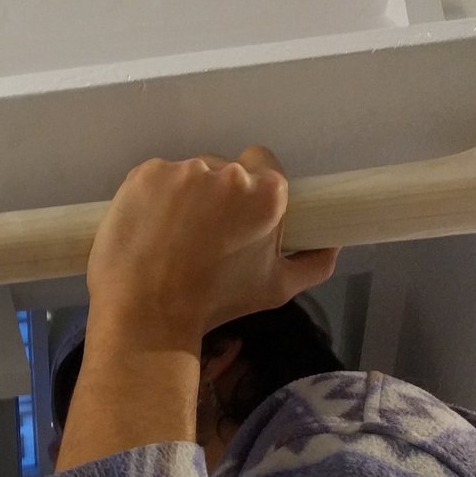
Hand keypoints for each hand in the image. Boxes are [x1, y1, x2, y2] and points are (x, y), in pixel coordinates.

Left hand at [86, 146, 338, 340]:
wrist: (145, 311)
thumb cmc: (213, 301)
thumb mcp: (275, 290)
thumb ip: (312, 265)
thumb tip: (331, 247)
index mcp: (266, 193)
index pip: (265, 165)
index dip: (252, 189)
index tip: (237, 215)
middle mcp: (227, 173)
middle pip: (226, 169)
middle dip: (217, 195)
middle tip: (202, 234)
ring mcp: (182, 170)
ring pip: (189, 174)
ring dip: (185, 195)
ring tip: (171, 235)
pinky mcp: (144, 174)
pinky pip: (156, 178)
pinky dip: (153, 197)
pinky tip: (148, 227)